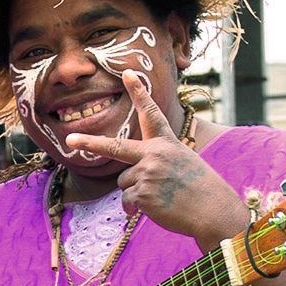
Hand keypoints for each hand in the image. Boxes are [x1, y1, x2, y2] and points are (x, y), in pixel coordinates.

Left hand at [65, 94, 233, 241]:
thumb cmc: (201, 190)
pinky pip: (127, 200)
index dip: (139, 93)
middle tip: (70, 139)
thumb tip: (129, 180)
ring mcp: (147, 173)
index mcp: (167, 143)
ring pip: (124, 181)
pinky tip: (157, 208)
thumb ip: (156, 161)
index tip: (127, 73)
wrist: (214, 211)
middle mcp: (155, 154)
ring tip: (161, 197)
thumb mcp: (183, 163)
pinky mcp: (142, 193)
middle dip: (90, 142)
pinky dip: (136, 208)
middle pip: (114, 147)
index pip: (151, 114)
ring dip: (136, 191)